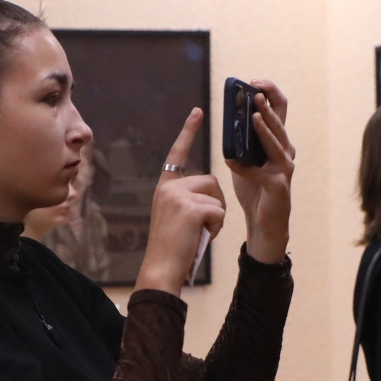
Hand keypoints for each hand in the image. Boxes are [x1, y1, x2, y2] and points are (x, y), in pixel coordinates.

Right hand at [135, 109, 226, 295]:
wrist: (162, 268)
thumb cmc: (174, 248)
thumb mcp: (178, 217)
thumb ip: (189, 200)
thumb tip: (211, 194)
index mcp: (165, 187)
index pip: (177, 155)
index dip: (187, 132)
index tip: (196, 111)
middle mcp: (168, 187)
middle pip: (211, 181)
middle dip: (215, 205)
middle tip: (200, 227)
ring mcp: (178, 196)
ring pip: (217, 196)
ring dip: (216, 218)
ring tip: (198, 233)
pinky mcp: (190, 208)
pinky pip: (219, 211)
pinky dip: (215, 228)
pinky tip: (200, 237)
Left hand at [225, 81, 295, 264]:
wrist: (263, 223)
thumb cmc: (255, 190)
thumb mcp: (245, 159)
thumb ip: (241, 142)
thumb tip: (228, 120)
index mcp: (277, 141)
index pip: (279, 108)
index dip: (270, 92)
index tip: (254, 82)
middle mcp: (285, 151)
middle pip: (280, 121)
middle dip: (267, 104)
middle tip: (254, 92)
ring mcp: (284, 168)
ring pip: (277, 142)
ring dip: (265, 129)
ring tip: (254, 116)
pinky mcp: (278, 186)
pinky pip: (259, 172)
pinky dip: (243, 167)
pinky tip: (230, 161)